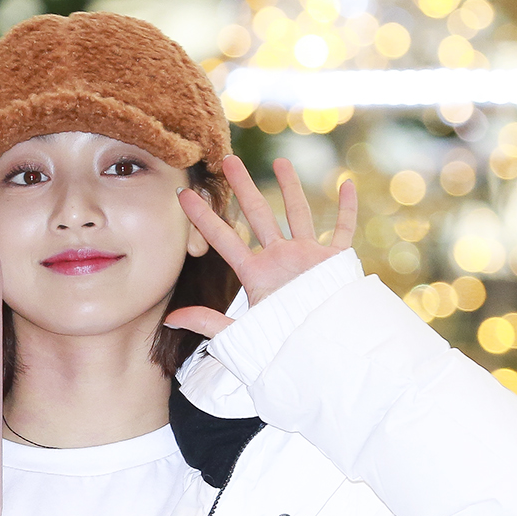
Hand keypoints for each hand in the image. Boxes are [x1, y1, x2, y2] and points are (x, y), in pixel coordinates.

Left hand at [165, 155, 357, 337]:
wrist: (318, 355)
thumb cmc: (280, 347)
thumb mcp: (239, 334)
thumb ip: (206, 322)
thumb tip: (169, 318)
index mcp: (255, 274)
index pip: (223, 240)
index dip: (203, 218)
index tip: (184, 196)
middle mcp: (280, 260)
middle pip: (258, 215)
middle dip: (243, 188)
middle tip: (227, 160)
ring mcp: (307, 258)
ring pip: (298, 214)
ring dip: (291, 188)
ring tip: (280, 162)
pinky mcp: (334, 263)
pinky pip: (342, 231)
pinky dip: (347, 210)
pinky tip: (347, 185)